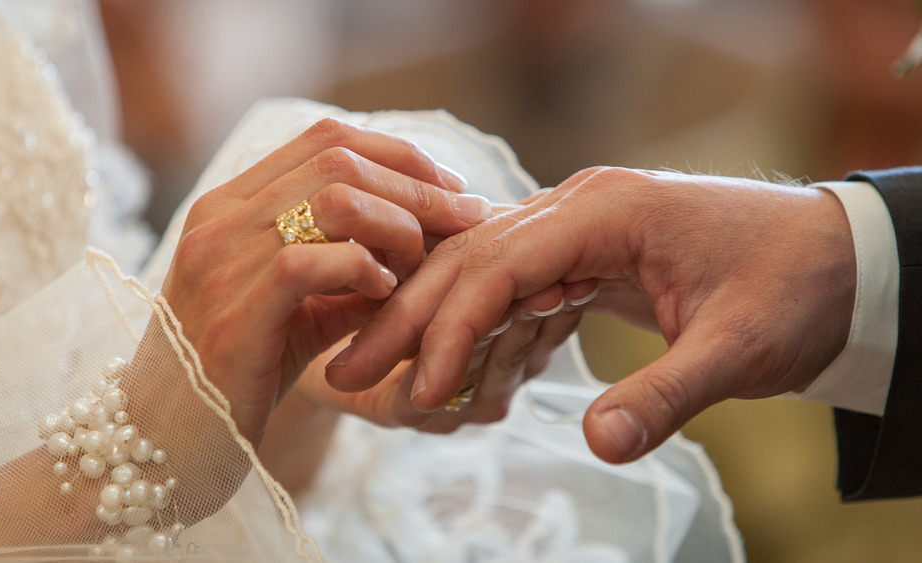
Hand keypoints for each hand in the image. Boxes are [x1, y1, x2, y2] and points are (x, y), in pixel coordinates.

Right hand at [160, 118, 487, 447]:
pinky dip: (365, 269)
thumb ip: (349, 271)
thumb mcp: (299, 310)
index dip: (398, 154)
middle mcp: (219, 219)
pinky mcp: (235, 315)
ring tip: (418, 262)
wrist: (163, 444)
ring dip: (398, 225)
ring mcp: (220, 263)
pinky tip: (385, 293)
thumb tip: (423, 243)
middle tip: (466, 220)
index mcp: (230, 204)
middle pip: (338, 158)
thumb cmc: (239, 375)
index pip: (325, 137)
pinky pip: (313, 263)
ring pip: (332, 200)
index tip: (449, 189)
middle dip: (418, 186)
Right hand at [326, 167, 855, 463]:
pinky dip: (476, 327)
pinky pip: (513, 288)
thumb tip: (598, 446)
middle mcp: (581, 208)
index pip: (501, 262)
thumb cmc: (794, 288)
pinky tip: (446, 364)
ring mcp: (580, 229)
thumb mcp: (740, 348)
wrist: (837, 261)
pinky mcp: (586, 258)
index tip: (416, 388)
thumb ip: (667, 395)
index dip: (451, 326)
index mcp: (608, 210)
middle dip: (408, 318)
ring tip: (374, 371)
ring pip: (482, 272)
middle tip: (346, 371)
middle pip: (471, 259)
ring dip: (429, 323)